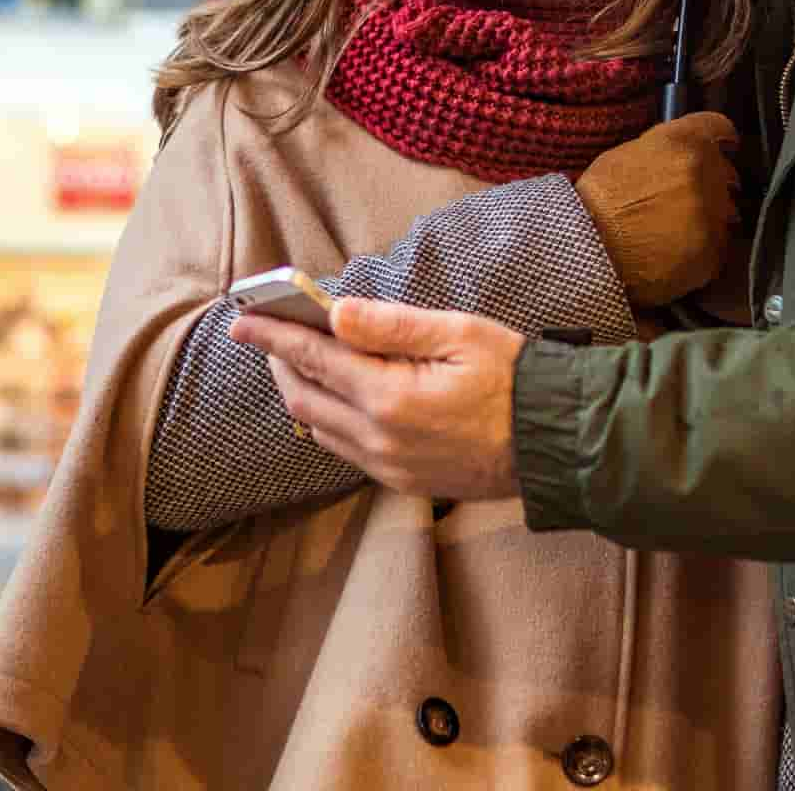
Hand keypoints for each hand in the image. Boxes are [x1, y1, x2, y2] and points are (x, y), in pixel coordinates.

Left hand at [230, 299, 524, 499]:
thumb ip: (392, 326)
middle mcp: (380, 438)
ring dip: (301, 391)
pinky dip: (327, 417)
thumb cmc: (512, 378)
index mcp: (391, 397)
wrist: (551, 441)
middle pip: (302, 399)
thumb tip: (336, 313)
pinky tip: (338, 394)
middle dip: (279, 362)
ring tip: (300, 356)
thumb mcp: (459, 334)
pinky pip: (344, 449)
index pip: (313, 359)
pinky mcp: (400, 480)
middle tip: (268, 331)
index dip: (273, 336)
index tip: (243, 318)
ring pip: (318, 429)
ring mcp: (388, 465)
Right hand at [575, 110, 739, 306]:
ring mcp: (713, 215)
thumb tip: (681, 153)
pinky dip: (703, 247)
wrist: (590, 249)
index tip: (722, 145)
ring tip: (676, 228)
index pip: (720, 128)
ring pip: (726, 211)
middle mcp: (707, 174)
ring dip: (710, 215)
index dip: (720, 139)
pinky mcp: (713, 252)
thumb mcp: (627, 153)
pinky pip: (718, 246)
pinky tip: (676, 251)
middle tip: (684, 196)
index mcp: (684, 142)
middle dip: (712, 182)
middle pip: (726, 172)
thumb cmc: (598, 201)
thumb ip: (665, 148)